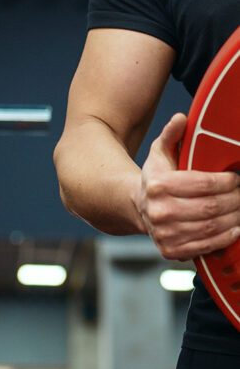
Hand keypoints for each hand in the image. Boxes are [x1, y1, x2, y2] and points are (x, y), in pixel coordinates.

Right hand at [137, 113, 239, 260]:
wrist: (137, 207)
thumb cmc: (155, 179)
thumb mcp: (160, 153)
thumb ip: (171, 134)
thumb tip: (182, 118)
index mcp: (158, 185)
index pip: (202, 184)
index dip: (226, 182)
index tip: (236, 178)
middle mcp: (160, 210)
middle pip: (210, 207)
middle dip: (235, 200)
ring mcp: (165, 233)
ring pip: (211, 227)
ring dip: (234, 219)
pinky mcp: (171, 250)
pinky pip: (206, 245)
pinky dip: (226, 237)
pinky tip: (235, 228)